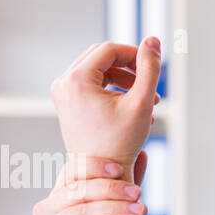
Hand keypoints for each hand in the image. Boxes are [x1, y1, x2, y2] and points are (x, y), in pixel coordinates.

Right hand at [32, 150, 148, 214]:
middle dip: (112, 190)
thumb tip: (141, 154)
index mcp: (56, 199)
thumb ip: (121, 187)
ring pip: (82, 213)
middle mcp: (44, 213)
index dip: (95, 166)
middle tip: (138, 193)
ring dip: (115, 209)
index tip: (121, 169)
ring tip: (141, 209)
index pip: (71, 171)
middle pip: (78, 191)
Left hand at [49, 38, 161, 174]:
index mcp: (76, 79)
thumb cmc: (120, 143)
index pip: (109, 49)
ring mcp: (62, 93)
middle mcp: (64, 83)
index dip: (134, 54)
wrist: (100, 174)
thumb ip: (149, 68)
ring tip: (146, 99)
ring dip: (123, 78)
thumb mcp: (141, 102)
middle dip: (128, 67)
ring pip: (98, 69)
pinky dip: (111, 89)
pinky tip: (130, 105)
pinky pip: (91, 83)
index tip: (152, 67)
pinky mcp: (66, 102)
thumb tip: (152, 40)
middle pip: (101, 56)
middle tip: (149, 83)